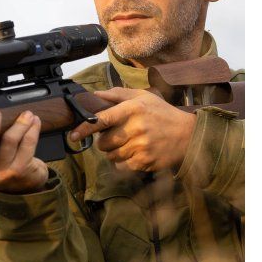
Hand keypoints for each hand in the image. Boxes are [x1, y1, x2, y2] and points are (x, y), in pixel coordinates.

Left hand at [68, 88, 195, 172]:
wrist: (188, 135)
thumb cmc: (162, 114)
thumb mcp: (143, 97)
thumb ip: (117, 95)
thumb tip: (94, 95)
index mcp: (133, 109)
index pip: (102, 119)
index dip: (84, 128)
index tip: (73, 134)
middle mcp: (136, 128)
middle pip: (103, 142)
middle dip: (105, 141)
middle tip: (118, 135)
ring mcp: (140, 146)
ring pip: (110, 155)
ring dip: (115, 151)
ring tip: (130, 143)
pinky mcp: (144, 162)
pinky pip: (121, 166)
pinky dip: (124, 162)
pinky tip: (136, 152)